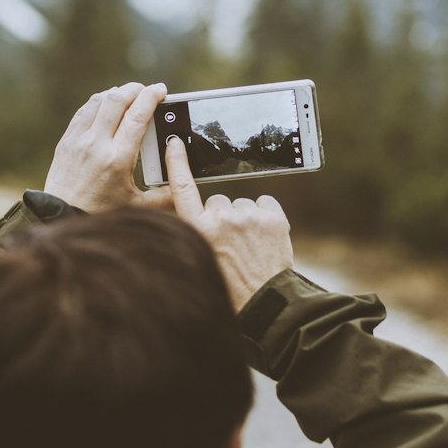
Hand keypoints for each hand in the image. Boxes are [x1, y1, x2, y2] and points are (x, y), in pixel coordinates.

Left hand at [43, 82, 173, 214]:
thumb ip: (163, 195)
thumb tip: (183, 183)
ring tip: (129, 96)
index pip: (137, 116)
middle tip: (147, 90)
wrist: (61, 216)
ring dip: (117, 93)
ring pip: (99, 100)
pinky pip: (84, 110)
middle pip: (117, 100)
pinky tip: (108, 106)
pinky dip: (99, 102)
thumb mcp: (137, 205)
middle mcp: (96, 144)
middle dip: (135, 89)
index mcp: (117, 159)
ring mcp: (78, 140)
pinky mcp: (66, 140)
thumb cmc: (100, 213)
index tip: (161, 90)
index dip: (151, 97)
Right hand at [165, 136, 293, 310]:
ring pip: (242, 205)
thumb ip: (198, 234)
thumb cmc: (231, 288)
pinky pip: (265, 204)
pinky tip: (266, 238)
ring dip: (246, 220)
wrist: (266, 304)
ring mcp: (248, 215)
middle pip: (217, 201)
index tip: (176, 143)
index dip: (177, 164)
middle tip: (231, 245)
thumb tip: (203, 218)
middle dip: (223, 217)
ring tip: (251, 248)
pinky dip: (266, 217)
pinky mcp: (272, 216)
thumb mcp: (201, 260)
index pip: (182, 189)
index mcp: (197, 229)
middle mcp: (220, 218)